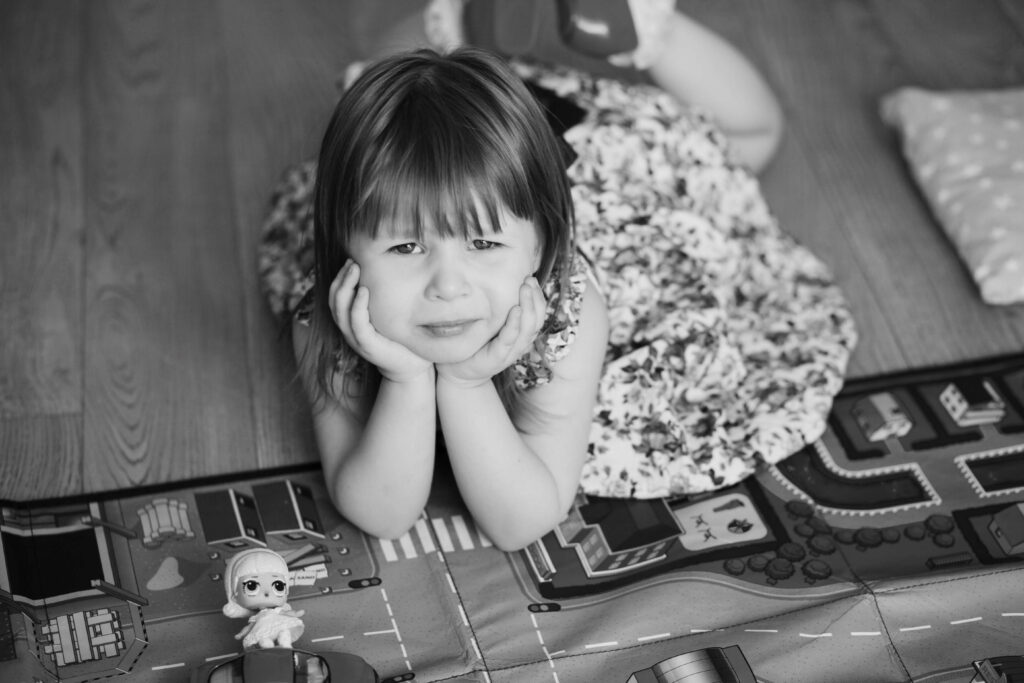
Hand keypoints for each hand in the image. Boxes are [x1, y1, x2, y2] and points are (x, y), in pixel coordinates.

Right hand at [330, 260, 432, 383]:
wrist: (412, 366)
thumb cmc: (400, 338)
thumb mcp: (387, 315)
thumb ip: (380, 298)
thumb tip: (385, 271)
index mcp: (351, 323)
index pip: (335, 297)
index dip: (339, 278)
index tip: (350, 260)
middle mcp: (349, 330)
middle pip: (334, 301)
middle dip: (340, 278)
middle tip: (351, 261)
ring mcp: (356, 339)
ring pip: (340, 310)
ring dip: (346, 287)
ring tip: (355, 269)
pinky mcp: (367, 346)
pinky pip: (356, 323)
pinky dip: (357, 305)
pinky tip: (364, 290)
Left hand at [436, 276, 545, 387]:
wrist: (457, 372)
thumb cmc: (473, 343)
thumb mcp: (489, 324)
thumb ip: (498, 309)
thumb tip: (500, 280)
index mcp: (520, 335)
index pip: (538, 314)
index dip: (538, 296)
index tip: (531, 278)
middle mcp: (519, 343)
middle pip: (536, 320)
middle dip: (535, 298)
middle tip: (528, 280)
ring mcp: (510, 352)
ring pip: (528, 329)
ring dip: (528, 307)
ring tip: (525, 289)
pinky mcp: (497, 358)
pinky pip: (510, 340)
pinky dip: (514, 324)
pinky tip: (515, 310)